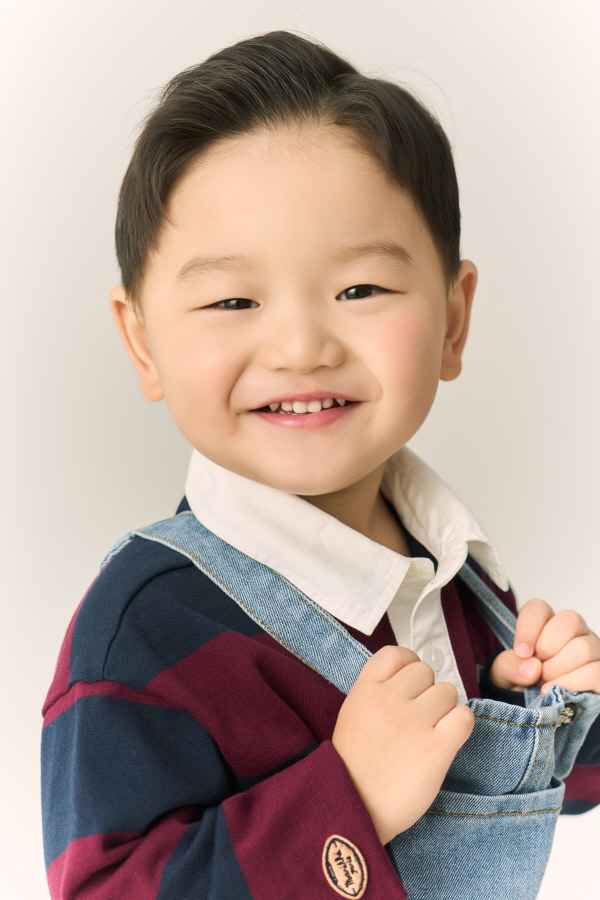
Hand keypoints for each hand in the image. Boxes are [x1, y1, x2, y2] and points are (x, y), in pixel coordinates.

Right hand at [332, 645, 473, 845]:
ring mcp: (413, 722)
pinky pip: (464, 716)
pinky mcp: (436, 748)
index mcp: (365, 690)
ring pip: (448, 691)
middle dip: (427, 691)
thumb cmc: (355, 766)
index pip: (396, 653)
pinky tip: (447, 740)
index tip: (411, 684)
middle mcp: (389, 699)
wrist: (355, 809)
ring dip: (445, 710)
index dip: (409, 664)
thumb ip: (377, 692)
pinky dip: (460, 725)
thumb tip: (410, 678)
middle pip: (426, 671)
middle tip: (420, 718)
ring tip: (431, 732)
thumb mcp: (354, 715)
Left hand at [490, 599, 599, 695]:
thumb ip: (509, 666)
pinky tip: (559, 692)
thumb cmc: (524, 682)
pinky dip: (572, 684)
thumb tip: (532, 667)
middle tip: (537, 669)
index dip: (528, 628)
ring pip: (583, 647)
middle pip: (568, 620)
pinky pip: (595, 673)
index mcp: (545, 624)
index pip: (539, 608)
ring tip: (546, 683)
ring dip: (558, 670)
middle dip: (547, 648)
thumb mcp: (505, 673)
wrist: (541, 712)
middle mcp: (574, 632)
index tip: (522, 652)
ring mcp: (592, 651)